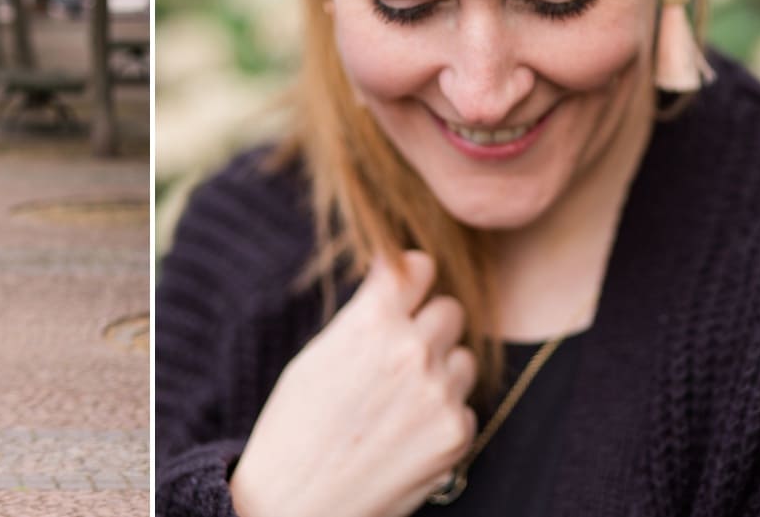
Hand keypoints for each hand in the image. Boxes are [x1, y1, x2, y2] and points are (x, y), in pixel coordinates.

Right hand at [229, 251, 476, 516]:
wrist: (296, 504)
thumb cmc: (295, 428)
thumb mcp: (317, 355)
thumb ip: (364, 318)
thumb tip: (398, 286)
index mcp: (371, 321)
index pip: (417, 266)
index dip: (411, 278)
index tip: (404, 290)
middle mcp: (411, 350)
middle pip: (449, 309)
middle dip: (428, 326)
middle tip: (399, 354)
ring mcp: (439, 393)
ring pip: (463, 357)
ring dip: (441, 370)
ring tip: (401, 400)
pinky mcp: (457, 434)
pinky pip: (465, 405)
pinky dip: (444, 415)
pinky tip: (407, 433)